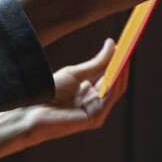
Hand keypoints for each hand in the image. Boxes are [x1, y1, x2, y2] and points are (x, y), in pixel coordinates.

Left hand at [0, 39, 128, 161]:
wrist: (31, 110)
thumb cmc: (49, 92)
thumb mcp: (75, 73)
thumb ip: (97, 62)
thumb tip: (113, 44)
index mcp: (92, 92)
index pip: (112, 76)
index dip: (121, 60)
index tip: (127, 43)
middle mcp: (97, 103)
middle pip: (117, 82)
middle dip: (124, 64)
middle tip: (130, 45)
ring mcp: (97, 112)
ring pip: (116, 89)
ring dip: (122, 71)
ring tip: (126, 53)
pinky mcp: (94, 118)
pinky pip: (108, 98)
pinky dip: (114, 83)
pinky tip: (116, 69)